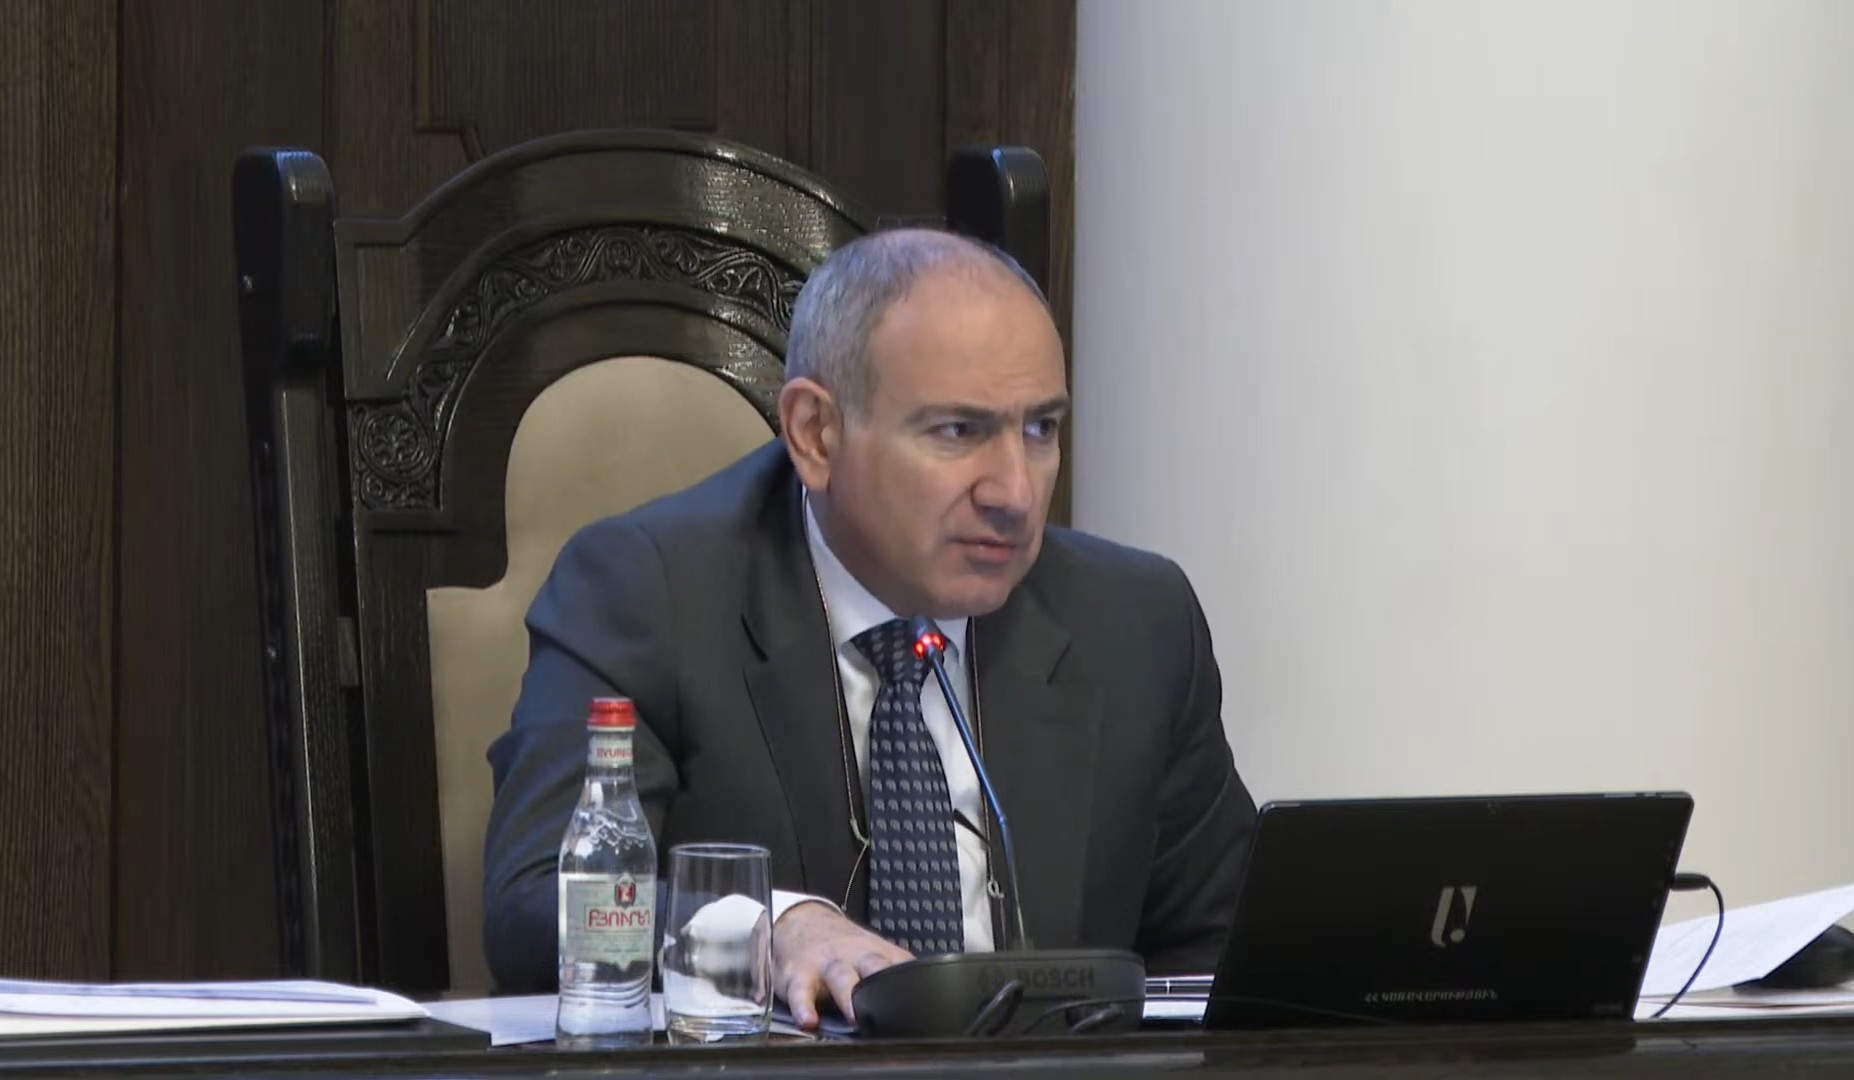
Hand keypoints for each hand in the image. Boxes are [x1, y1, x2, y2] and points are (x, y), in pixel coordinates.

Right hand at [772, 902, 911, 1028]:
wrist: (803, 922)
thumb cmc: (844, 948)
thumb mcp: (875, 954)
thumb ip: (896, 975)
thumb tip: (925, 1002)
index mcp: (878, 955)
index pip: (901, 968)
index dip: (912, 984)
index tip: (922, 1007)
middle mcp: (854, 958)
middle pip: (873, 967)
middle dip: (883, 986)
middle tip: (890, 1009)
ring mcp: (826, 966)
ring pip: (839, 977)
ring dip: (847, 997)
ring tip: (853, 1017)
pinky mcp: (798, 976)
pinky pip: (799, 992)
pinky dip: (803, 1007)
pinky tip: (807, 1021)